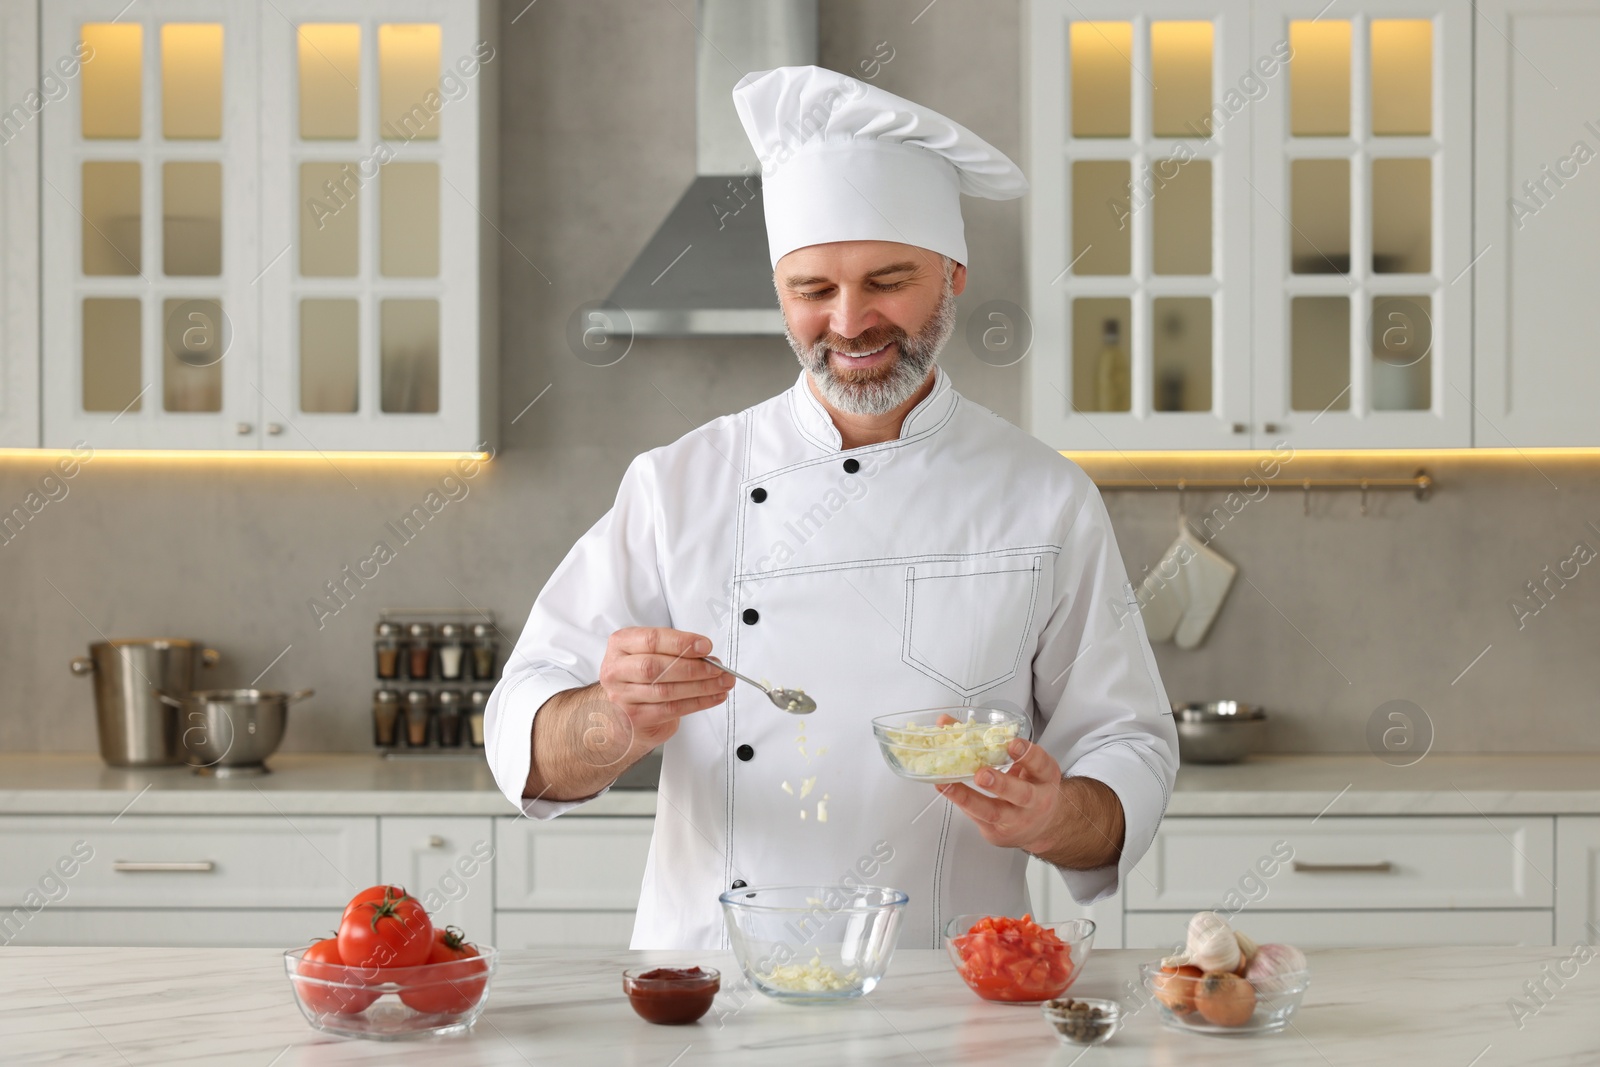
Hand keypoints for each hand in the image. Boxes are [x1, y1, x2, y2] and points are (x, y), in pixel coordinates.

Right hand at [595, 627, 734, 750]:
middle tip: (717, 668)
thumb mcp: (650, 652)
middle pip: (656, 667)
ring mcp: (621, 696)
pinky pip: (671, 709)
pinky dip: (697, 703)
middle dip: (693, 668)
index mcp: (620, 644)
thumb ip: (673, 649)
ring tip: (722, 683)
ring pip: (666, 691)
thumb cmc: (640, 675)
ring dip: (701, 687)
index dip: (681, 643)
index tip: (705, 646)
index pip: (651, 640)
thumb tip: (705, 652)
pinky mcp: (634, 718)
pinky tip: (713, 697)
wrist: (621, 711)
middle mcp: (616, 669)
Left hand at [938, 739, 1065, 853]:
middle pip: (1021, 794)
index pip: (1041, 764)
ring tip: (950, 786)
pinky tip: (947, 791)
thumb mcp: (1024, 763)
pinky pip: (978, 818)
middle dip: (1001, 783)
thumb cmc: (1029, 786)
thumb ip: (993, 742)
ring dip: (970, 798)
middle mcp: (1035, 801)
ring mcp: (1017, 820)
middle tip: (982, 774)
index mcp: (1044, 777)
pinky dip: (961, 803)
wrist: (1041, 826)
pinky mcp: (998, 833)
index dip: (1027, 754)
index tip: (1012, 743)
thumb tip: (947, 723)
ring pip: (994, 812)